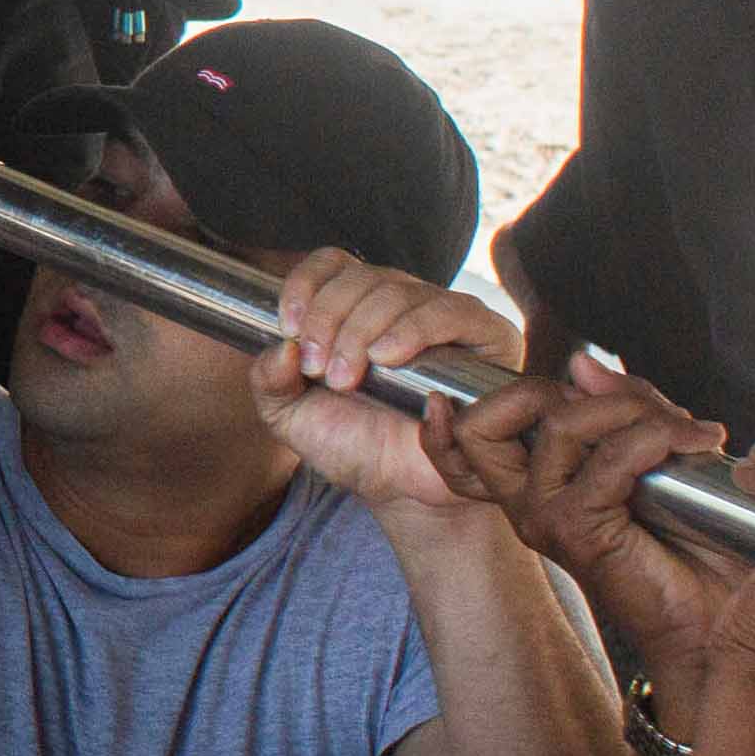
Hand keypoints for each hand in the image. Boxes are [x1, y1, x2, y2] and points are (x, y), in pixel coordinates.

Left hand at [250, 252, 523, 513]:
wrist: (403, 491)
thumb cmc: (355, 447)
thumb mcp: (290, 415)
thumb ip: (268, 379)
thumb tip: (279, 345)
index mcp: (356, 308)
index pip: (332, 264)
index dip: (305, 285)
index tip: (288, 326)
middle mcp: (402, 302)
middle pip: (361, 276)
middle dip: (329, 320)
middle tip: (320, 370)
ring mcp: (445, 315)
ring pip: (398, 291)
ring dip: (362, 331)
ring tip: (348, 377)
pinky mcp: (486, 336)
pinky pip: (450, 311)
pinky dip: (412, 329)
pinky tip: (388, 357)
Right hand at [418, 359, 735, 704]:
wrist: (722, 616)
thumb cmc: (695, 543)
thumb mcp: (655, 448)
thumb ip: (622, 406)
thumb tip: (581, 362)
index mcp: (538, 486)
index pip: (465, 440)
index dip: (458, 412)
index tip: (474, 389)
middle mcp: (529, 503)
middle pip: (482, 422)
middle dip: (543, 389)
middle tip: (623, 405)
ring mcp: (547, 519)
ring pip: (559, 424)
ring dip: (630, 409)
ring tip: (683, 430)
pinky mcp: (579, 532)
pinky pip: (612, 457)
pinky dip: (659, 437)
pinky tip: (696, 444)